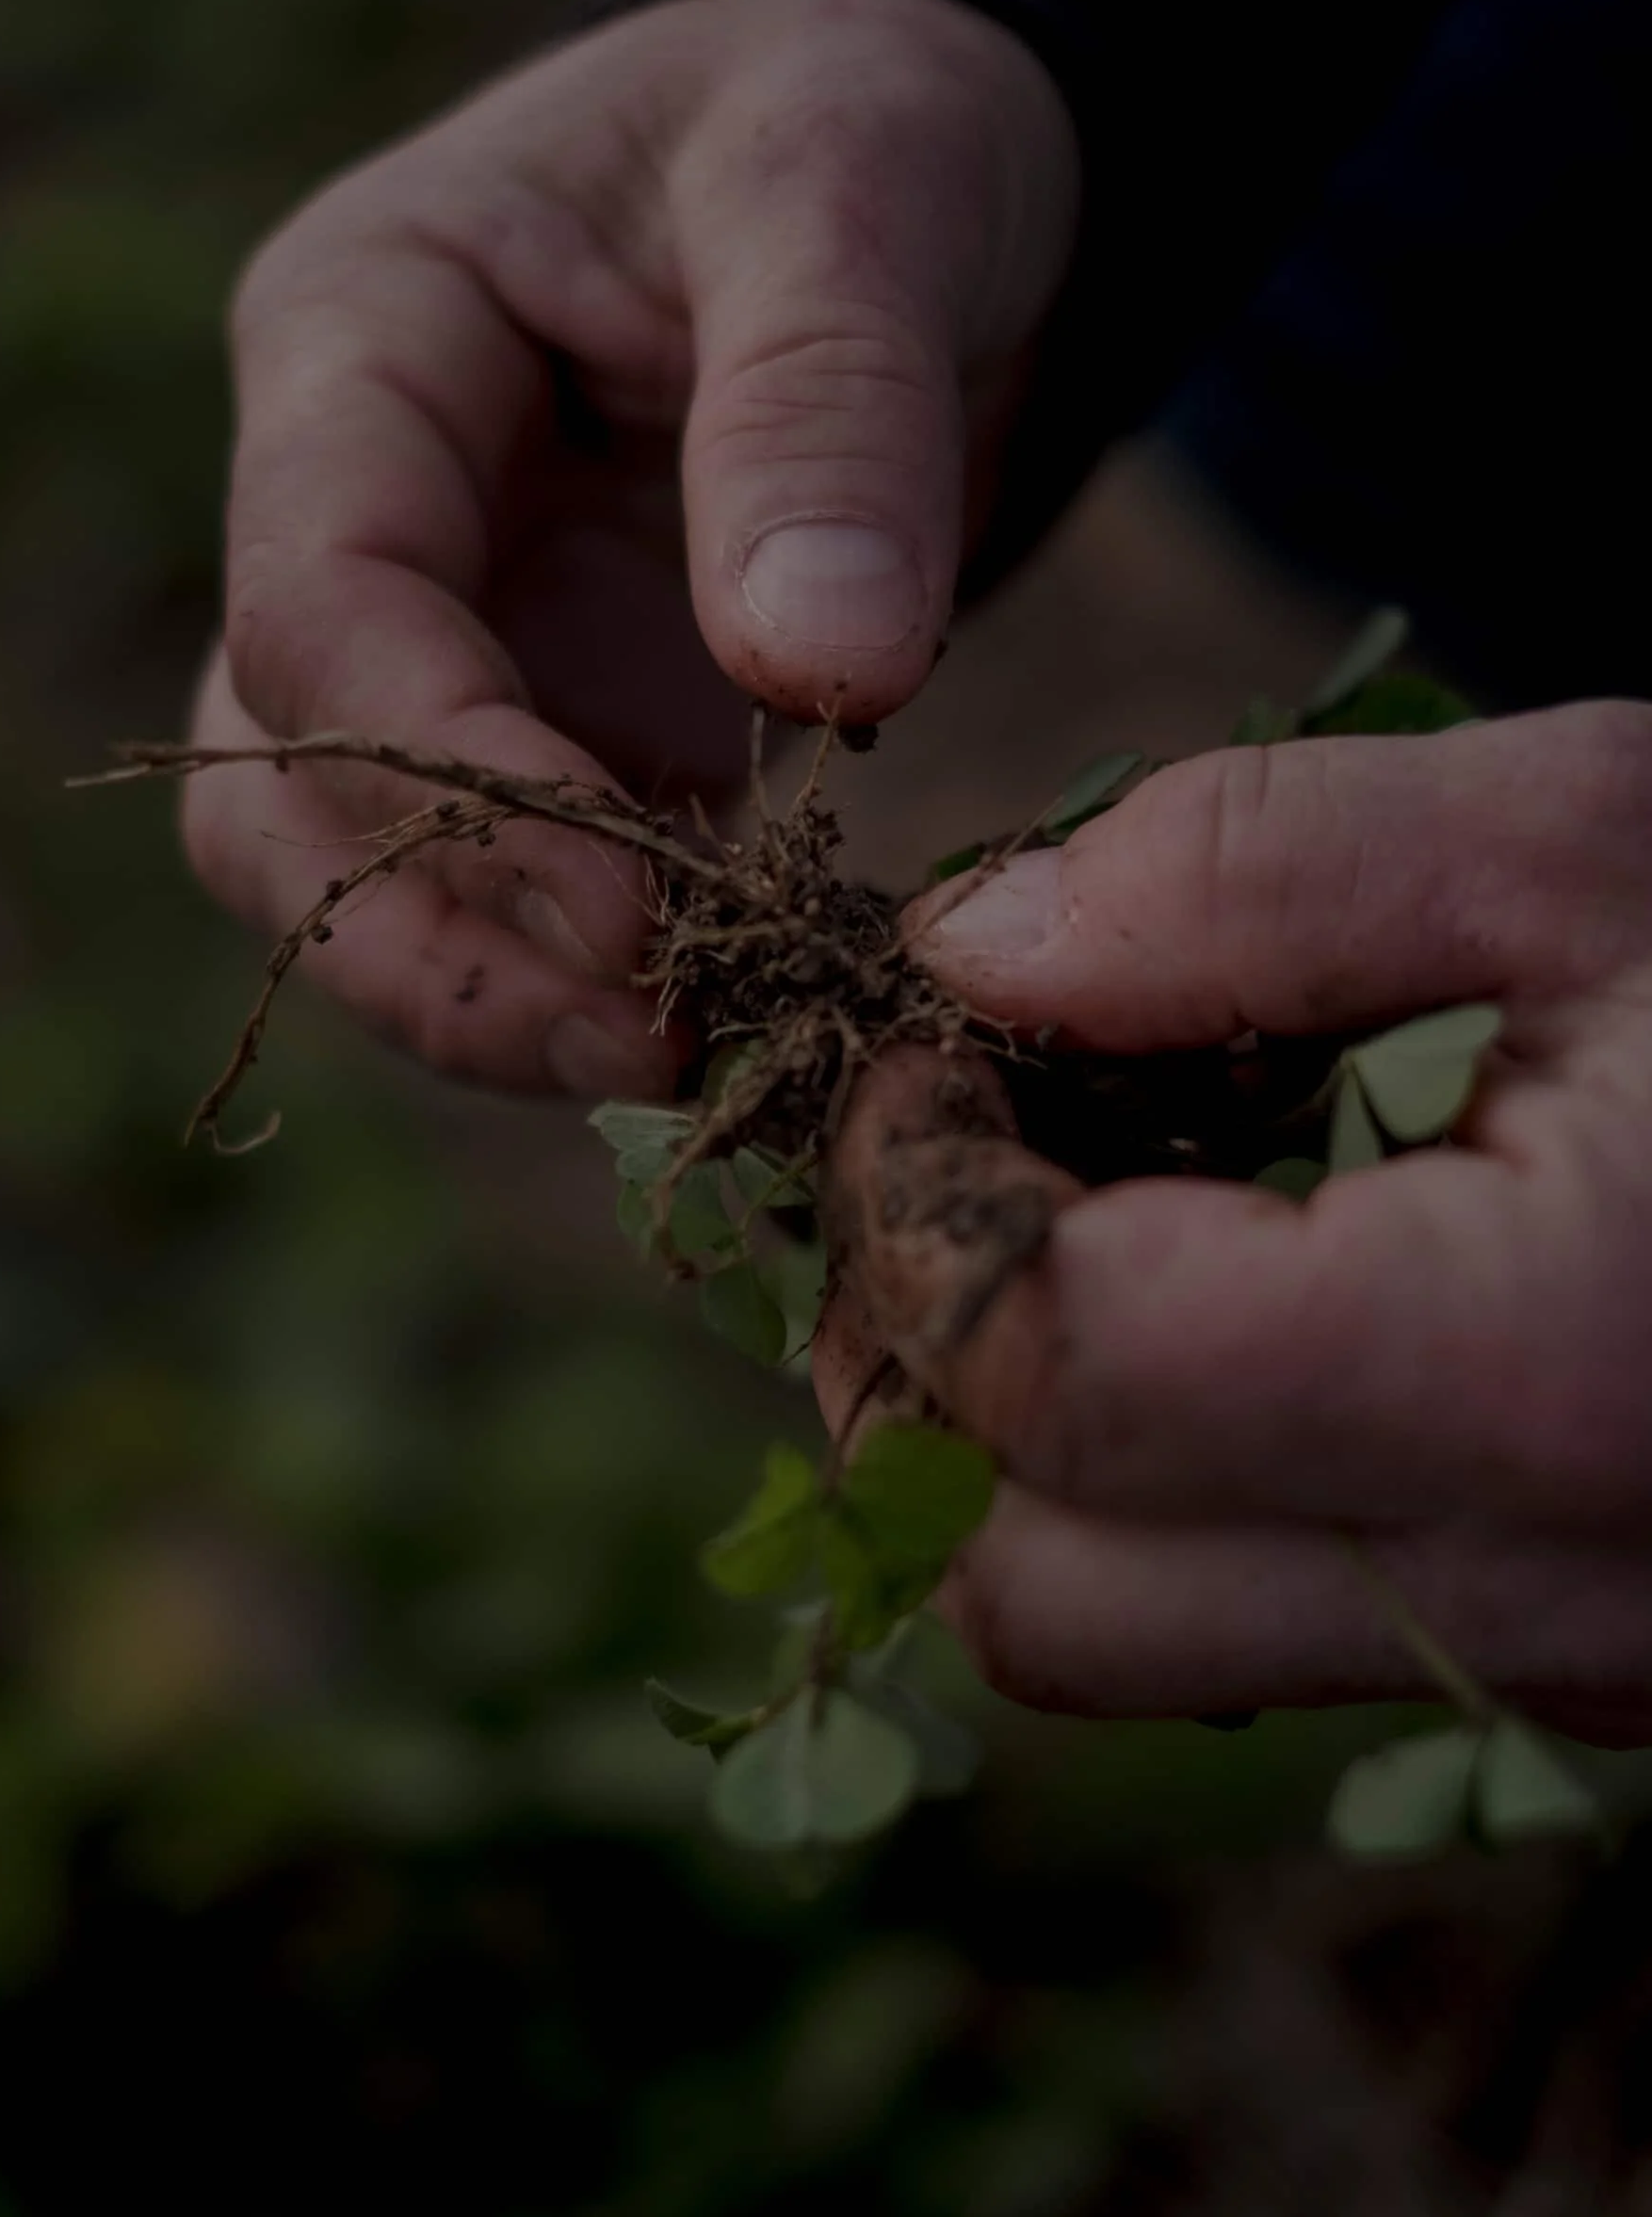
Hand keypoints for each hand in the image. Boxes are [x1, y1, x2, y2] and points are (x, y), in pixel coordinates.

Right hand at [182, 0, 1078, 1098]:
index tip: (642, 910)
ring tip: (691, 1060)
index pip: (314, 599)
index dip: (445, 779)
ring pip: (355, 869)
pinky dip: (596, 975)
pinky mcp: (551, 717)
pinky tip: (731, 1021)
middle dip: (443, 939)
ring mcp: (446, 626)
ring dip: (495, 994)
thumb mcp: (859, 188)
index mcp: (364, 332)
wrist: (918, 160)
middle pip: (285, 780)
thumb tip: (819, 672)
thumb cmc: (862, 114)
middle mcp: (360, 501)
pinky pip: (511, 887)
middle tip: (657, 1046)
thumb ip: (826, 406)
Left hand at [821, 704, 1651, 1742]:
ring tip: (1067, 1194)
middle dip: (915, 1364)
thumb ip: (1259, 869)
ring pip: (1116, 1640)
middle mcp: (1532, 1587)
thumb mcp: (1604, 833)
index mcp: (1535, 1369)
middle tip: (947, 1142)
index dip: (912, 1192)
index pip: (1052, 1376)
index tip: (923, 1039)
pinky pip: (1252, 1622)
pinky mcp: (1569, 1659)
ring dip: (1015, 1435)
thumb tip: (974, 949)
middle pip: (1028, 1588)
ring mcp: (1553, 1660)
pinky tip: (1212, 1277)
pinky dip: (1150, 1478)